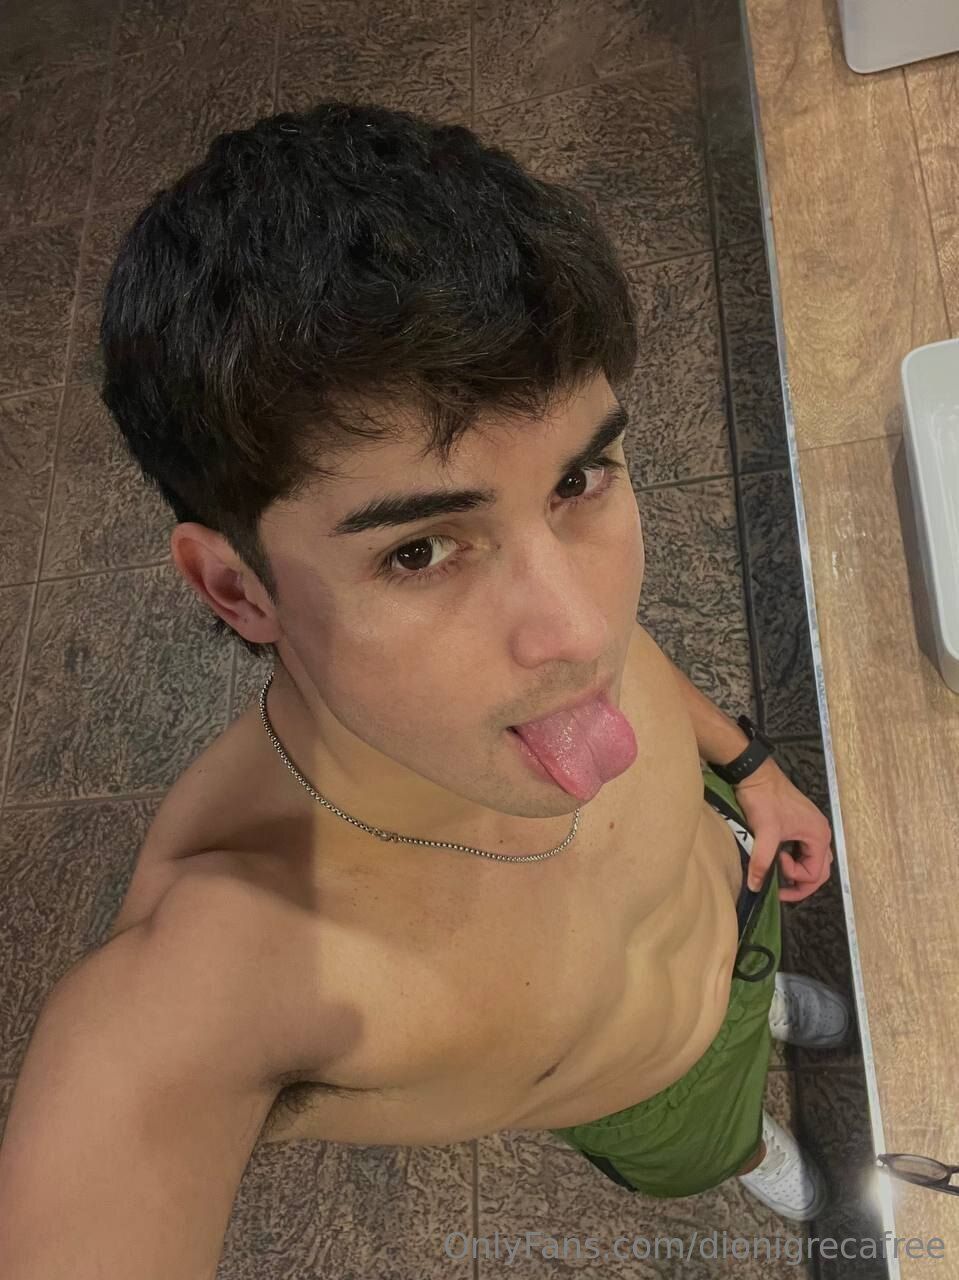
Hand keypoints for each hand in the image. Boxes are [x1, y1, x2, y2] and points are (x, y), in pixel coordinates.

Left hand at [733, 757, 834, 900]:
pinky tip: (777, 859)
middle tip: (780, 890)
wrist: (755, 773)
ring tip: (778, 875)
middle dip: (800, 883)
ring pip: (812, 860)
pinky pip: (803, 850)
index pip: (815, 874)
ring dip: (797, 871)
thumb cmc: (764, 798)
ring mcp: (811, 828)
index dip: (794, 879)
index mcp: (819, 836)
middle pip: (819, 870)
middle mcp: (820, 833)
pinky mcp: (800, 824)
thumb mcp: (764, 832)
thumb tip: (755, 887)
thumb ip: (762, 862)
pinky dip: (793, 859)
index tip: (775, 867)